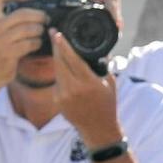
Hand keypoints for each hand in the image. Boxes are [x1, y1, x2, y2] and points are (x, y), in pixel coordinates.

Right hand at [0, 0, 47, 89]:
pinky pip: (29, 43)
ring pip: (28, 29)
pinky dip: (36, 43)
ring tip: (41, 33)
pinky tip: (36, 44)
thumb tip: (31, 13)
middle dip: (38, 15)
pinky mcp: (7, 53)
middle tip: (46, 19)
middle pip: (21, 14)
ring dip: (39, 31)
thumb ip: (7, 23)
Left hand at [52, 33, 121, 148]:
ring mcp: (63, 95)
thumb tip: (98, 50)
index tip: (57, 33)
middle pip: (60, 62)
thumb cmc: (107, 104)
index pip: (73, 59)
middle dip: (56, 47)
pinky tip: (64, 69)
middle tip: (53, 33)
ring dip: (58, 59)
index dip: (63, 45)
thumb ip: (103, 66)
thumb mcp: (110, 83)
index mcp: (88, 83)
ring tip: (58, 48)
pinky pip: (57, 82)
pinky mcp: (58, 100)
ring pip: (57, 71)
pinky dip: (61, 74)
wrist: (98, 128)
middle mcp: (74, 88)